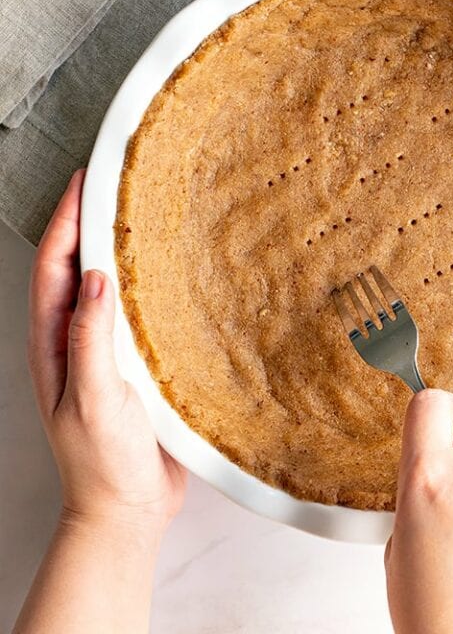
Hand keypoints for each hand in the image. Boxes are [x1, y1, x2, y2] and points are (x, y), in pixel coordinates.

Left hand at [27, 169, 186, 534]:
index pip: (53, 267)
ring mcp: (103, 351)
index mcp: (53, 345)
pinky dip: (144, 283)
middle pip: (74, 266)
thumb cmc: (103, 462)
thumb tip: (95, 278)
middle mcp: (74, 341)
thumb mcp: (91, 399)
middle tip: (110, 185)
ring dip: (114, 248)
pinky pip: (134, 312)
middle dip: (85, 222)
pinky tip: (164, 274)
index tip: (84, 182)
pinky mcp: (133, 363)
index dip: (66, 220)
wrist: (129, 506)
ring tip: (136, 215)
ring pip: (104, 285)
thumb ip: (90, 340)